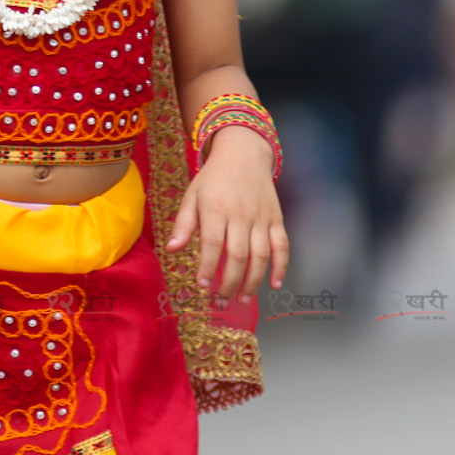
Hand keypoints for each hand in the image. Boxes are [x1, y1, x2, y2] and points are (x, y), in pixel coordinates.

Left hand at [165, 126, 288, 306]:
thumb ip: (183, 223)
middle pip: (238, 255)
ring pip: (261, 255)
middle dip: (229, 282)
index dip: (208, 267)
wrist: (244, 154)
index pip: (212, 243)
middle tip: (220, 300)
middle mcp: (241, 214)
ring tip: (242, 300)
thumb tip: (172, 250)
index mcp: (216, 208)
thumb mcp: (192, 195)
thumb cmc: (213, 178)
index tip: (202, 285)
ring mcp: (262, 217)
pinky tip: (275, 284)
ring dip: (253, 281)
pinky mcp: (276, 219)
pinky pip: (282, 246)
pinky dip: (281, 266)